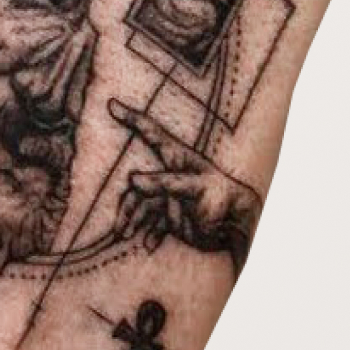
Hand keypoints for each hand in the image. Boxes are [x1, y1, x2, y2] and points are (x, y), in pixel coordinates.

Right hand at [109, 99, 261, 270]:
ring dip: (133, 222)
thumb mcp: (196, 189)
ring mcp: (169, 197)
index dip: (132, 118)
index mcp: (177, 159)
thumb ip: (164, 183)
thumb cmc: (222, 200)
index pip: (151, 133)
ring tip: (125, 237)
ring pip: (141, 207)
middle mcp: (169, 176)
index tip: (112, 104)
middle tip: (119, 229)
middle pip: (137, 186)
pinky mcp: (172, 216)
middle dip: (125, 207)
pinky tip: (148, 245)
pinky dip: (148, 234)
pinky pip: (152, 223)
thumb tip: (133, 180)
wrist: (237, 230)